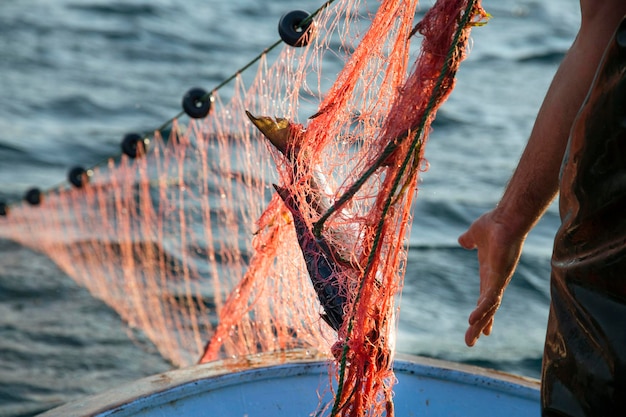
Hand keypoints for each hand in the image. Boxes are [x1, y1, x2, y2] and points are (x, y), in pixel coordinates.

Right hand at [458, 210, 525, 346]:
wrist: (507, 218)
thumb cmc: (493, 225)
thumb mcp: (474, 235)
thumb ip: (468, 240)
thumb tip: (462, 240)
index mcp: (489, 273)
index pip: (486, 298)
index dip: (484, 313)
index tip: (481, 328)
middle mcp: (496, 280)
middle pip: (487, 309)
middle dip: (480, 326)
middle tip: (471, 343)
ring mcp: (499, 280)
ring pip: (489, 308)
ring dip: (480, 324)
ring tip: (471, 339)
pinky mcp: (500, 277)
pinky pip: (490, 298)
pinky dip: (482, 310)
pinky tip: (473, 320)